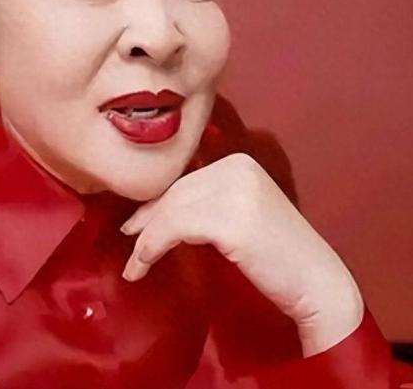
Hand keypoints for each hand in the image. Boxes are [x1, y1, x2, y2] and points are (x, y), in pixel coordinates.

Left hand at [120, 152, 363, 356]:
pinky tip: (144, 264)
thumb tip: (156, 210)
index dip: (156, 204)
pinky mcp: (231, 219)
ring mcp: (236, 192)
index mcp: (239, 164)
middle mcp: (237, 169)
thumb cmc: (276, 257)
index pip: (185, 181)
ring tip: (135, 264)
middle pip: (175, 194)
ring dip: (146, 240)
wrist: (318, 285)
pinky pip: (175, 229)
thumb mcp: (239, 215)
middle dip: (147, 220)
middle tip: (129, 243)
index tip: (136, 224)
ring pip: (171, 211)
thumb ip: (206, 203)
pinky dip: (153, 247)